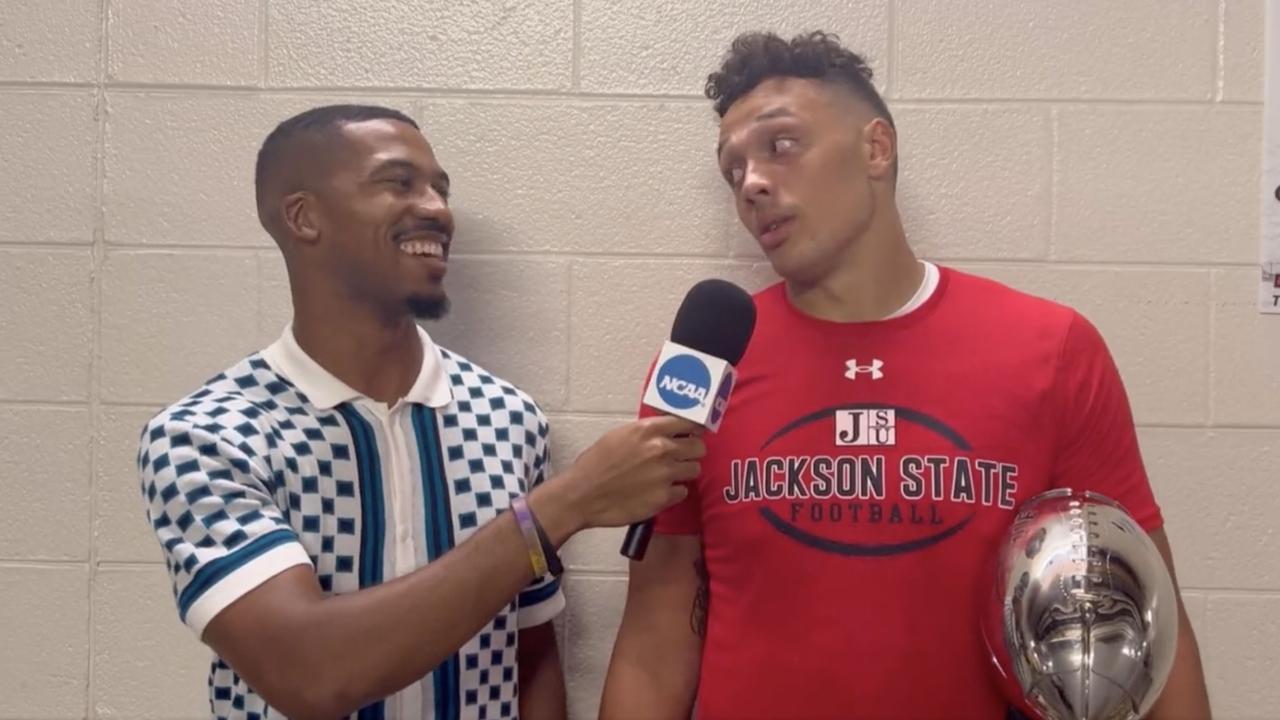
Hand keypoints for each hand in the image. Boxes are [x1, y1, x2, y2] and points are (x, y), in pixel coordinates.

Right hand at [548, 415, 704, 531]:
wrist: (582, 495)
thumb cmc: (595, 464)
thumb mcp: (620, 436)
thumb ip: (646, 432)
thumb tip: (666, 430)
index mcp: (649, 430)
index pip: (688, 422)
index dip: (693, 428)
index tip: (693, 433)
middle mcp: (662, 449)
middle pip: (698, 447)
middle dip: (691, 452)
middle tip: (681, 457)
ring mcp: (665, 474)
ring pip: (694, 469)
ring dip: (684, 472)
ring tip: (667, 476)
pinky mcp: (664, 498)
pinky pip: (682, 492)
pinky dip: (673, 493)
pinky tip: (658, 492)